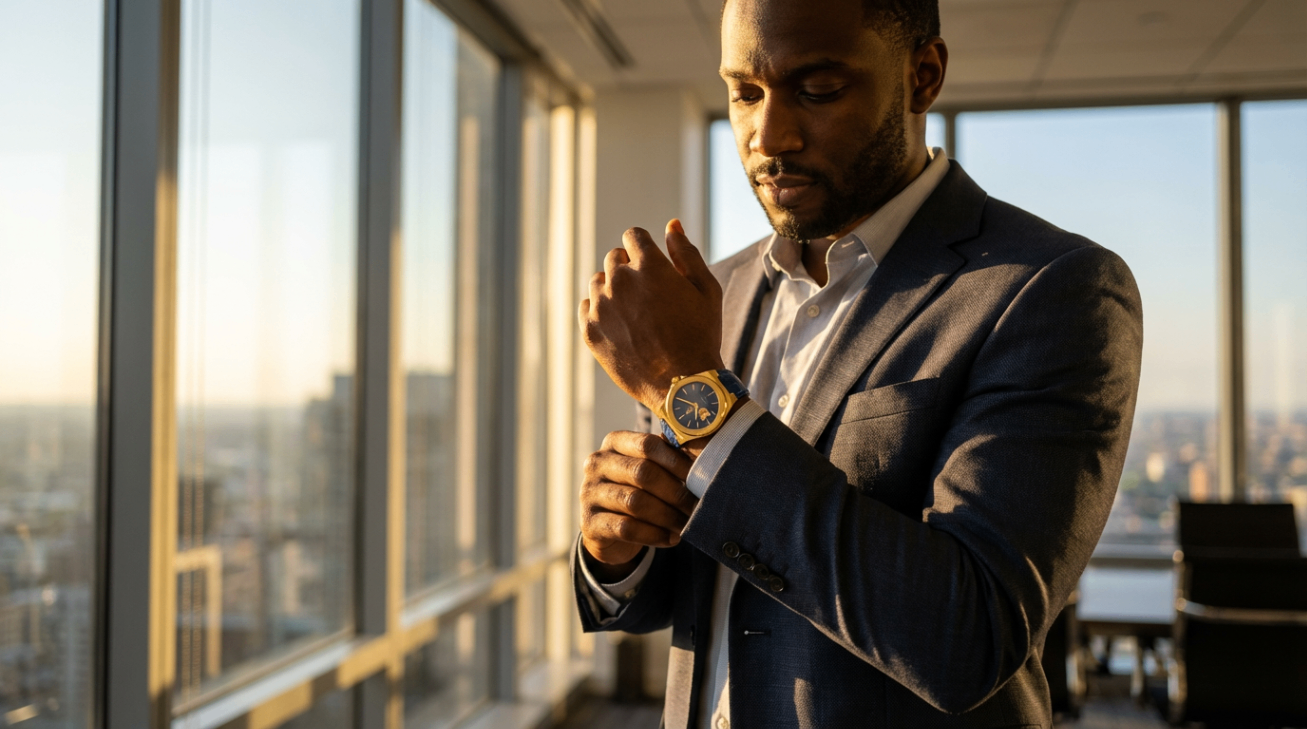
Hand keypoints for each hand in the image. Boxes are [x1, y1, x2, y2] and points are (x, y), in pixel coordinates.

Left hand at [579, 220, 724, 411]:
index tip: (651, 266)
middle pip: (614, 258)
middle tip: (648, 296)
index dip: (644, 248)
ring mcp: (601, 307)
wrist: (682, 386)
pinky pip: (586, 307)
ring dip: (612, 288)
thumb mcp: (706, 289)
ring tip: (635, 312)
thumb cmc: (700, 335)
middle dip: (629, 268)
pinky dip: (599, 311)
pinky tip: (620, 325)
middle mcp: (620, 280)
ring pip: (598, 281)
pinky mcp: (589, 331)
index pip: (633, 236)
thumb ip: (686, 254)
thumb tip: (672, 225)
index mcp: (649, 265)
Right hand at [580, 431, 697, 577]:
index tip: (700, 477)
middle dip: (675, 492)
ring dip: (667, 516)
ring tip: (687, 525)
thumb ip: (669, 458)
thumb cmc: (637, 490)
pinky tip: (671, 539)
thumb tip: (705, 454)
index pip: (647, 444)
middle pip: (642, 473)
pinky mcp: (589, 522)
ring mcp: (589, 493)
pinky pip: (626, 528)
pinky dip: (654, 535)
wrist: (607, 529)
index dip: (677, 461)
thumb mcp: (650, 469)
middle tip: (697, 506)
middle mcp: (596, 463)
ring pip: (634, 502)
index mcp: (614, 442)